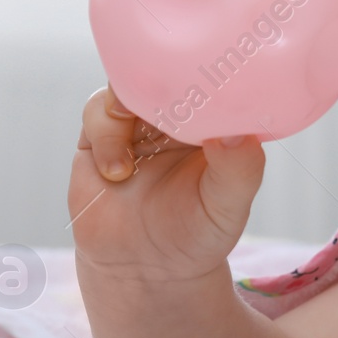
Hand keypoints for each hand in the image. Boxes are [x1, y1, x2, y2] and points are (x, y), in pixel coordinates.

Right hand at [68, 84, 264, 283]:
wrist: (145, 268)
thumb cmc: (198, 233)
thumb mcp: (227, 208)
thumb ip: (239, 172)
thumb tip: (238, 135)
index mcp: (215, 120)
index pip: (214, 79)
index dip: (207, 69)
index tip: (202, 80)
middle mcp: (177, 115)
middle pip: (167, 70)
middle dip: (161, 77)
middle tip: (162, 109)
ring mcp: (138, 123)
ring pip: (128, 84)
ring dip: (127, 106)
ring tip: (133, 158)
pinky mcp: (102, 136)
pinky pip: (98, 110)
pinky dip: (105, 132)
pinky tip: (117, 172)